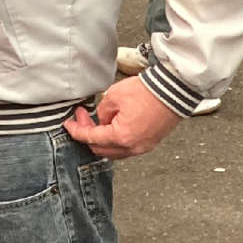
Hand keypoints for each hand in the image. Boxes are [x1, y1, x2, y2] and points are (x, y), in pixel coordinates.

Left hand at [66, 77, 185, 158]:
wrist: (172, 91)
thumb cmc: (148, 92)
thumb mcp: (114, 96)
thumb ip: (102, 111)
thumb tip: (102, 119)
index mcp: (121, 137)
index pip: (91, 138)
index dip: (76, 131)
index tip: (69, 124)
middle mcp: (132, 147)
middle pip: (101, 150)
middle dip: (88, 135)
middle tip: (83, 118)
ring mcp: (142, 147)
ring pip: (114, 151)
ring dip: (102, 139)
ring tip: (100, 121)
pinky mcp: (149, 143)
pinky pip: (127, 148)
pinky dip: (116, 140)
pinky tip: (114, 126)